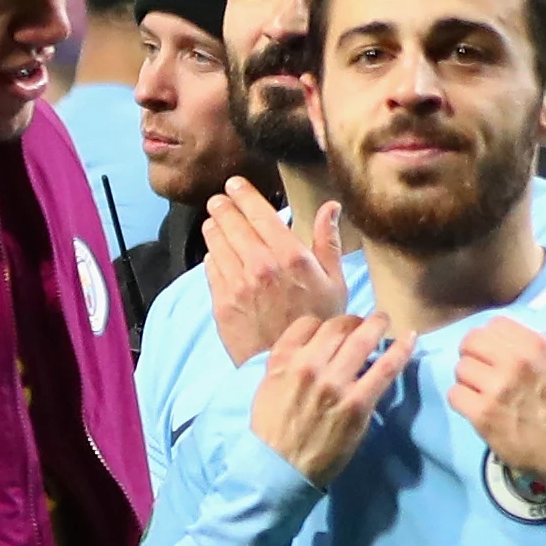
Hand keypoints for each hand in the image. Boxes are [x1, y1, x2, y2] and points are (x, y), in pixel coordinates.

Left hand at [202, 177, 350, 366]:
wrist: (295, 361)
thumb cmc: (320, 319)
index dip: (244, 196)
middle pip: (233, 225)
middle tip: (218, 199)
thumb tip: (330, 207)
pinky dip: (212, 256)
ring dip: (214, 229)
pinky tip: (214, 252)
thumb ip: (327, 241)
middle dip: (223, 208)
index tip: (234, 184)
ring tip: (213, 220)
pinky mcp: (221, 303)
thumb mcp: (334, 279)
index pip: (260, 214)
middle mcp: (261, 266)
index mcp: (291, 256)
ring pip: (218, 245)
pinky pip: (211, 270)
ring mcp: (238, 285)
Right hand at [250, 308, 400, 486]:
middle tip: (365, 323)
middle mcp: (307, 367)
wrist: (278, 467)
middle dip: (354, 320)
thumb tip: (310, 349)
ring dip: (378, 325)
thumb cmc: (271, 430)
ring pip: (363, 339)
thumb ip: (285, 365)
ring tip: (385, 321)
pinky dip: (401, 349)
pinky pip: (385, 367)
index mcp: (282, 362)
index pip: (308, 324)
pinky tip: (410, 337)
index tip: (333, 330)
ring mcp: (334, 384)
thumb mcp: (266, 389)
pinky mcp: (357, 402)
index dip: (324, 323)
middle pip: (338, 327)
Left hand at [448, 315, 545, 504]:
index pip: (494, 324)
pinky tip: (477, 408)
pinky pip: (454, 395)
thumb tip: (502, 338)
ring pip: (460, 369)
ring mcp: (496, 388)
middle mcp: (515, 362)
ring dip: (468, 381)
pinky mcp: (481, 413)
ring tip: (483, 393)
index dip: (488, 338)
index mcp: (535, 346)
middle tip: (480, 371)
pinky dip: (463, 401)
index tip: (490, 351)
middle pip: (469, 343)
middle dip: (472, 356)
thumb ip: (529, 348)